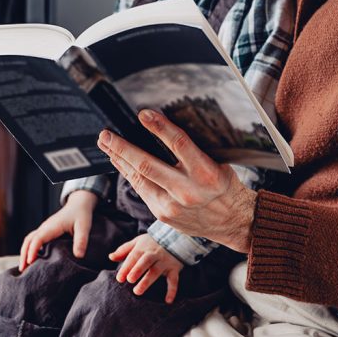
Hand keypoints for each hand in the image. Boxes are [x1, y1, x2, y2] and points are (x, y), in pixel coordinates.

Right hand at [19, 190, 98, 271]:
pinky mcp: (46, 231)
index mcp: (52, 226)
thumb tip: (78, 256)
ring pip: (29, 240)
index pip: (38, 238)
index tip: (30, 262)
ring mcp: (44, 229)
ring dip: (25, 252)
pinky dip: (29, 249)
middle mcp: (45, 227)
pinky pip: (34, 240)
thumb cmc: (81, 214)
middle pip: (28, 240)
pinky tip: (32, 260)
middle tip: (22, 270)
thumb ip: (81, 240)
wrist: (79, 204)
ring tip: (24, 268)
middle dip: (24, 254)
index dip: (33, 250)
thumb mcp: (84, 227)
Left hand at [97, 109, 256, 252]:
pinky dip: (129, 174)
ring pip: (139, 179)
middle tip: (106, 134)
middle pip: (148, 165)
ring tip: (105, 144)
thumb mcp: (220, 164)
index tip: (143, 114)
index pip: (179, 144)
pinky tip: (119, 162)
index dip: (159, 128)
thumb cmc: (225, 186)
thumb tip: (168, 127)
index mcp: (207, 173)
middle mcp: (188, 191)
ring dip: (119, 160)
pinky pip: (142, 190)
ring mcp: (173, 206)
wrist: (232, 222)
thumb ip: (196, 150)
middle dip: (123, 148)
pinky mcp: (163, 215)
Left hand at [109, 234, 183, 302]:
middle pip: (146, 261)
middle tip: (130, 280)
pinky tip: (168, 300)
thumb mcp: (137, 242)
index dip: (126, 267)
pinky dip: (172, 290)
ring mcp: (165, 261)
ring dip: (148, 281)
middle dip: (138, 270)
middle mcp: (154, 254)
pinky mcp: (174, 268)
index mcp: (143, 247)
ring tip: (137, 291)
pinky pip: (174, 279)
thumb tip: (111, 257)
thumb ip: (124, 250)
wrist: (175, 237)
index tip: (119, 278)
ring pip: (156, 270)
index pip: (133, 257)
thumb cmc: (151, 243)